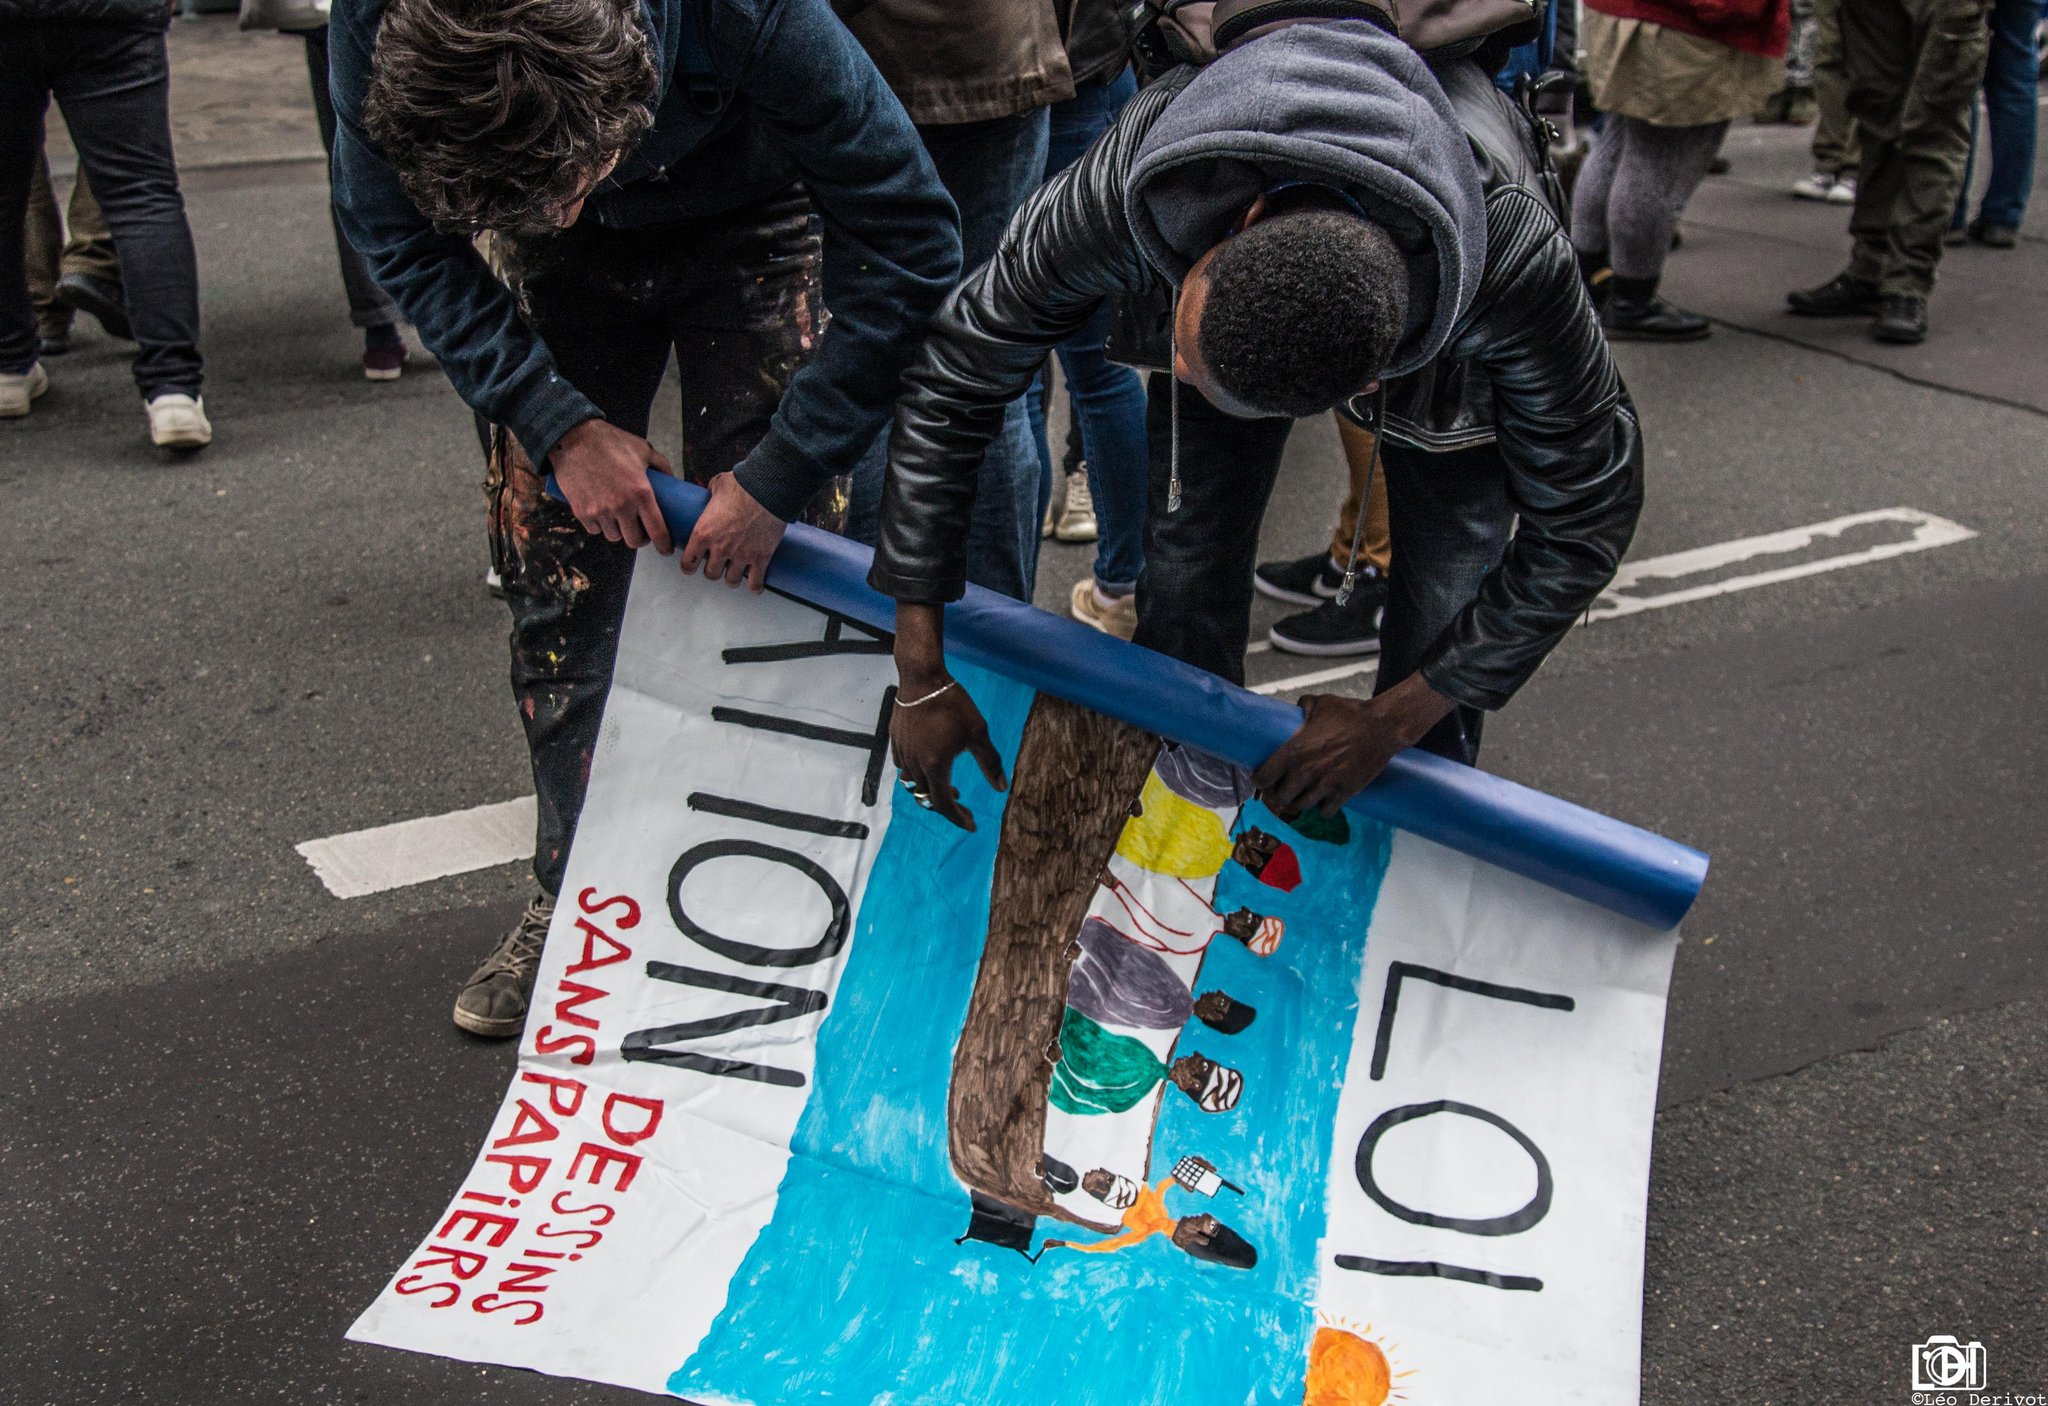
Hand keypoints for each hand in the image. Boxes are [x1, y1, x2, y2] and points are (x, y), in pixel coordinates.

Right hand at [550, 418, 673, 552]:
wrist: (573, 438)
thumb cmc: (609, 442)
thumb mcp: (643, 449)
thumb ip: (661, 465)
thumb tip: (673, 480)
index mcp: (641, 493)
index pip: (657, 531)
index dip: (664, 545)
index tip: (666, 548)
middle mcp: (621, 506)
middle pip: (634, 541)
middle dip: (640, 538)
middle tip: (640, 530)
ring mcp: (600, 511)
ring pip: (614, 536)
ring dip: (619, 531)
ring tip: (620, 518)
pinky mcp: (582, 512)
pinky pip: (594, 529)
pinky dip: (600, 525)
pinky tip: (602, 513)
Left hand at [680, 471, 784, 591]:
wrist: (768, 491)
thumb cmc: (743, 486)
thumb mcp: (718, 485)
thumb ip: (711, 491)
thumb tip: (712, 489)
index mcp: (704, 533)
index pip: (688, 562)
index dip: (689, 566)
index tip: (691, 566)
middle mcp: (720, 548)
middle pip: (710, 574)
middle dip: (713, 571)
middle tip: (718, 565)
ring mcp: (741, 555)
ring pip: (731, 581)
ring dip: (732, 578)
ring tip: (735, 573)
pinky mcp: (760, 558)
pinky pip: (755, 582)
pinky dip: (755, 587)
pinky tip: (755, 586)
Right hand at [891, 679, 1007, 831]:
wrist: (922, 679)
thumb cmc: (954, 704)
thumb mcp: (978, 733)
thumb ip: (990, 763)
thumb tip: (1001, 788)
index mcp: (936, 766)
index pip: (944, 804)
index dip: (958, 818)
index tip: (971, 825)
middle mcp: (915, 765)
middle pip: (927, 798)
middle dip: (947, 806)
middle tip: (964, 803)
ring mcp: (903, 754)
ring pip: (912, 785)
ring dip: (930, 791)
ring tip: (948, 786)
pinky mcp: (895, 742)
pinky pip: (903, 769)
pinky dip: (916, 776)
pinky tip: (928, 766)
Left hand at [1251, 674, 1454, 817]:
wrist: (1382, 727)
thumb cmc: (1350, 713)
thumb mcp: (1321, 703)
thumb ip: (1303, 706)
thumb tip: (1296, 709)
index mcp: (1294, 751)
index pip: (1264, 778)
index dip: (1261, 781)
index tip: (1264, 780)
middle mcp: (1305, 772)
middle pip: (1281, 798)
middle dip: (1281, 794)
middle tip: (1285, 789)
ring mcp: (1324, 785)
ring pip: (1302, 806)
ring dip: (1301, 802)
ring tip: (1304, 795)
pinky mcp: (1343, 793)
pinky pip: (1325, 812)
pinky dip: (1323, 808)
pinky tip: (1325, 801)